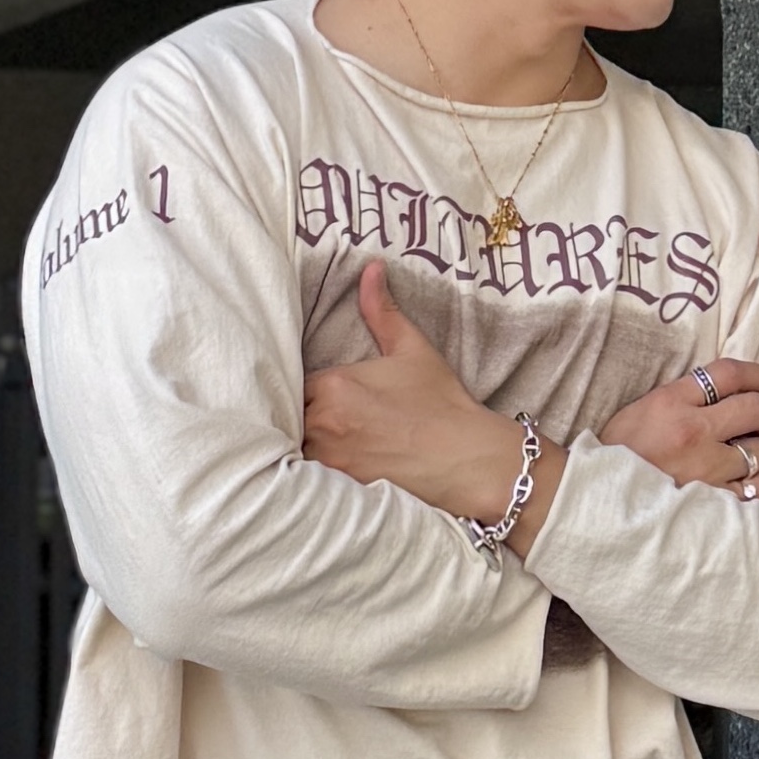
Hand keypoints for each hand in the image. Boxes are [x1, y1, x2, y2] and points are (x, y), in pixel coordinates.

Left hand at [303, 257, 542, 520]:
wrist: (467, 459)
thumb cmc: (442, 404)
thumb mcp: (412, 350)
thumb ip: (382, 311)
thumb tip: (371, 269)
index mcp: (334, 385)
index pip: (293, 384)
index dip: (304, 391)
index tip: (317, 396)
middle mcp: (323, 422)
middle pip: (290, 417)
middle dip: (301, 417)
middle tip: (319, 420)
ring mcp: (329, 460)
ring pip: (297, 449)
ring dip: (306, 445)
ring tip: (326, 444)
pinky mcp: (340, 489)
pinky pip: (311, 479)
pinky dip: (315, 474)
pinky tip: (330, 470)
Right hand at [600, 354, 758, 499]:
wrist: (596, 502)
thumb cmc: (616, 457)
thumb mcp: (640, 412)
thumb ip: (681, 399)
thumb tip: (723, 394)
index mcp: (672, 403)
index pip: (730, 374)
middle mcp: (694, 432)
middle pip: (756, 409)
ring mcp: (706, 470)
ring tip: (756, 455)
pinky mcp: (714, 503)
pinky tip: (755, 481)